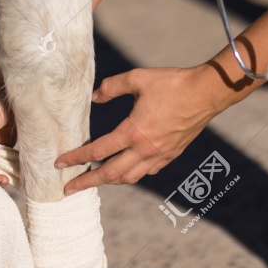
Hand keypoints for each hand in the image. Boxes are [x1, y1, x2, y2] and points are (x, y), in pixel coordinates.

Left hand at [56, 65, 229, 194]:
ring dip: (110, 181)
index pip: (98, 151)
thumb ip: (112, 87)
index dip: (76, 157)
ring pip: (130, 177)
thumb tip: (95, 96)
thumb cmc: (173, 83)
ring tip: (97, 179)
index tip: (60, 164)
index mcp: (134, 131)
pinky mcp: (172, 154)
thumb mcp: (138, 78)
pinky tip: (128, 169)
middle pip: (110, 174)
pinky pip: (148, 171)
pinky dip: (133, 174)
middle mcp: (146, 149)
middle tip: (69, 188)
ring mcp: (160, 155)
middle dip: (87, 182)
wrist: (206, 93)